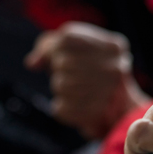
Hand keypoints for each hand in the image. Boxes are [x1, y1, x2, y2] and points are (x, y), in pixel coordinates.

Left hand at [25, 22, 149, 139]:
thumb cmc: (93, 72)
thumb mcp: (80, 49)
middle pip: (62, 62)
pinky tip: (77, 105)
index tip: (55, 55)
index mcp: (113, 46)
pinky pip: (60, 108)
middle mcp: (115, 68)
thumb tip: (32, 63)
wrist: (121, 111)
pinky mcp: (95, 116)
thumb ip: (51, 46)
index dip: (52, 47)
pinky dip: (63, 107)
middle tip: (71, 74)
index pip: (67, 37)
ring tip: (76, 90)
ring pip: (59, 85)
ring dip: (60, 88)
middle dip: (58, 69)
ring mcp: (107, 93)